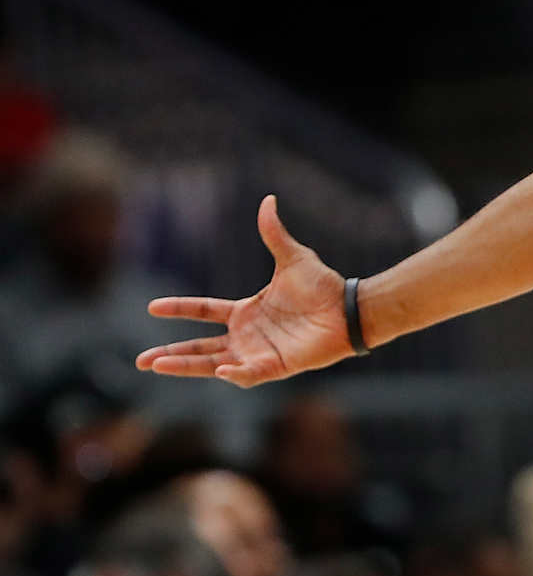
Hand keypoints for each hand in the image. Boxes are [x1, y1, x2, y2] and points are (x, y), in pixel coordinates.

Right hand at [136, 195, 354, 387]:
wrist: (349, 309)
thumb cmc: (323, 287)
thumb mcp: (293, 257)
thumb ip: (274, 233)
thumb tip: (268, 200)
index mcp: (246, 311)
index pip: (204, 311)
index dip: (179, 309)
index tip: (152, 307)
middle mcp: (246, 335)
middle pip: (200, 347)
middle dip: (170, 353)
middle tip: (140, 361)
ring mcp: (258, 353)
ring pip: (214, 364)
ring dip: (186, 366)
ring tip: (157, 365)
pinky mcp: (275, 366)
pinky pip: (250, 375)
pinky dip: (236, 374)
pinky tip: (221, 370)